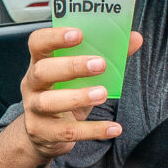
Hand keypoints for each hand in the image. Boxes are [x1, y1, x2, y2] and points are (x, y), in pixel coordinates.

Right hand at [20, 27, 142, 158]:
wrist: (44, 133)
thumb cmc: (64, 93)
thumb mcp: (80, 74)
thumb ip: (106, 55)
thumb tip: (135, 38)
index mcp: (40, 62)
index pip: (38, 42)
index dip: (55, 36)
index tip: (79, 34)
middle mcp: (32, 84)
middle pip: (43, 71)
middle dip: (72, 66)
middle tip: (100, 64)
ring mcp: (34, 109)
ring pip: (49, 102)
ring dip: (78, 97)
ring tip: (103, 94)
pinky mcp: (43, 132)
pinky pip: (67, 131)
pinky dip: (93, 130)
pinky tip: (113, 128)